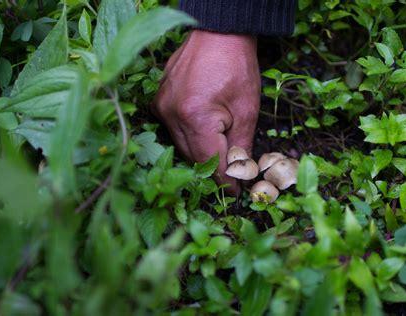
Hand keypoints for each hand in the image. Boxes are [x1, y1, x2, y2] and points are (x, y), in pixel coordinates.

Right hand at [152, 30, 260, 194]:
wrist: (218, 34)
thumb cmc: (237, 67)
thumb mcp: (247, 110)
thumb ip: (241, 147)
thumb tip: (240, 175)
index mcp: (196, 118)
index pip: (210, 163)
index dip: (225, 182)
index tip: (236, 193)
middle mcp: (171, 115)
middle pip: (192, 157)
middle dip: (212, 170)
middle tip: (231, 176)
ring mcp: (161, 108)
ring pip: (180, 146)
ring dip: (199, 154)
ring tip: (219, 154)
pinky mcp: (158, 102)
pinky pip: (172, 130)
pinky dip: (188, 137)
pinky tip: (202, 133)